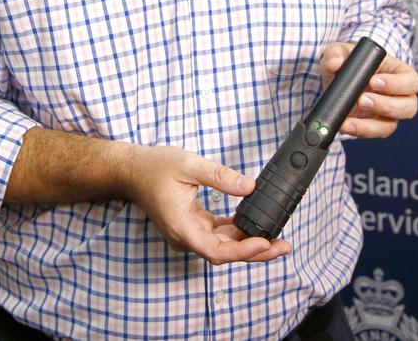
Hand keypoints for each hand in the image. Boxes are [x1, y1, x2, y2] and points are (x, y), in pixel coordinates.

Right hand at [124, 144, 291, 263]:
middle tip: (284, 245)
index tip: (265, 243)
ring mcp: (189, 232)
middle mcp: (185, 236)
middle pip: (225, 253)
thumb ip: (220, 176)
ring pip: (223, 246)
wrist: (133, 170)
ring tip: (276, 238)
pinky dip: (237, 232)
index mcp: (182, 227)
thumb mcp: (189, 164)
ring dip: (248, 243)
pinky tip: (254, 225)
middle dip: (256, 251)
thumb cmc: (155, 167)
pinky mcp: (192, 225)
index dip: (243, 251)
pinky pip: (218, 235)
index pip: (217, 251)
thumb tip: (249, 186)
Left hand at [320, 41, 417, 137]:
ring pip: (392, 124)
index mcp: (399, 72)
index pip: (411, 80)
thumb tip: (334, 64)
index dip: (397, 84)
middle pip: (408, 106)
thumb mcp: (340, 52)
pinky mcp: (376, 125)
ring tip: (350, 118)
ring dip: (371, 124)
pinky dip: (360, 131)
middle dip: (386, 105)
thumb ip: (336, 55)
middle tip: (362, 100)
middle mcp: (400, 95)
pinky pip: (375, 133)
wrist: (335, 79)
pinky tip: (345, 125)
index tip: (374, 81)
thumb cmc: (347, 60)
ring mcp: (389, 113)